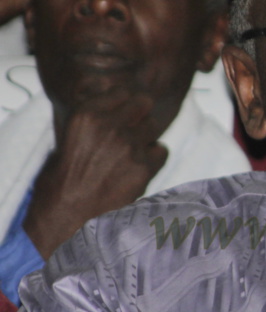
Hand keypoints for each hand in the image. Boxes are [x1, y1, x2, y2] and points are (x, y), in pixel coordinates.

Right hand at [24, 89, 167, 258]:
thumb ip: (92, 124)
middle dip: (140, 115)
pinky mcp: (143, 166)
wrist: (64, 220)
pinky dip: (153, 160)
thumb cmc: (59, 184)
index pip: (122, 91)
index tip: (123, 111)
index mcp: (85, 115)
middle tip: (133, 131)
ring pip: (153, 127)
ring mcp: (129, 145)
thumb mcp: (66, 142)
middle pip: (143, 103)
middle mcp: (109, 125)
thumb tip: (115, 114)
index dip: (124, 103)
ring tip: (129, 155)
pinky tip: (137, 171)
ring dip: (146, 138)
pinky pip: (161, 151)